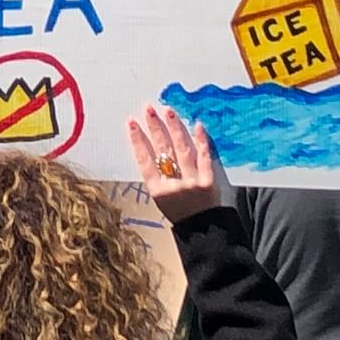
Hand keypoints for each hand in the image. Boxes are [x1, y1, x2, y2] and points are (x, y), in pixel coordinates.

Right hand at [128, 104, 227, 223]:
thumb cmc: (179, 211)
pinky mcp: (209, 182)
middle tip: (148, 109)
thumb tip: (150, 146)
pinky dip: (201, 140)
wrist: (202, 230)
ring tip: (167, 110)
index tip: (131, 122)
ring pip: (182, 149)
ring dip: (174, 128)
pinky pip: (205, 157)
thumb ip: (157, 176)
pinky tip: (197, 124)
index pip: (144, 160)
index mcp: (156, 190)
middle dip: (154, 127)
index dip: (137, 140)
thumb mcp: (160, 198)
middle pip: (162, 150)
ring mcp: (191, 182)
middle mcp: (172, 185)